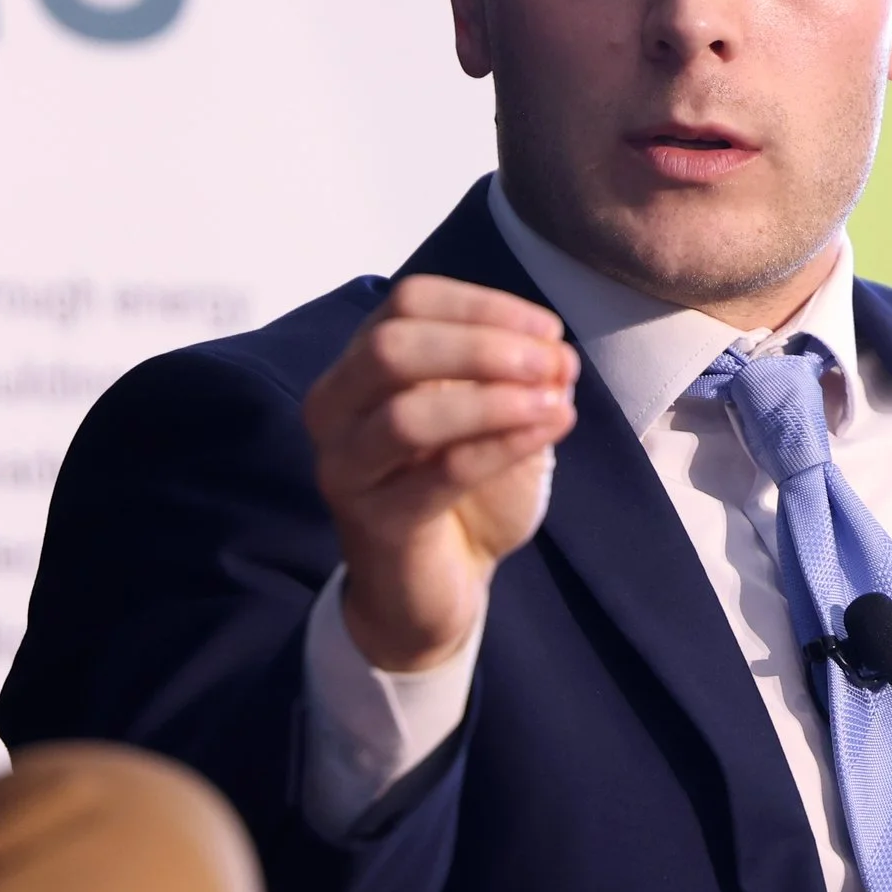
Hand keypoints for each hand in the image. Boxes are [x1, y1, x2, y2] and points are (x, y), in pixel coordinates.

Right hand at [303, 275, 578, 671]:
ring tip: (556, 402)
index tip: (549, 329)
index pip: (409, 302)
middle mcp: (334, 408)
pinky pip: (438, 475)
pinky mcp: (373, 523)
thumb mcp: (493, 418)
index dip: (482, 305)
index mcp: (359, 364)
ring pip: (407, 413)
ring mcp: (345, 467)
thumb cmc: (461, 492)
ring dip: (492, 399)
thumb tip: (557, 354)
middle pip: (392, 347)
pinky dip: (500, 446)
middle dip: (482, 346)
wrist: (434, 589)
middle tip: (552, 363)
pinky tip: (547, 433)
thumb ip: (517, 380)